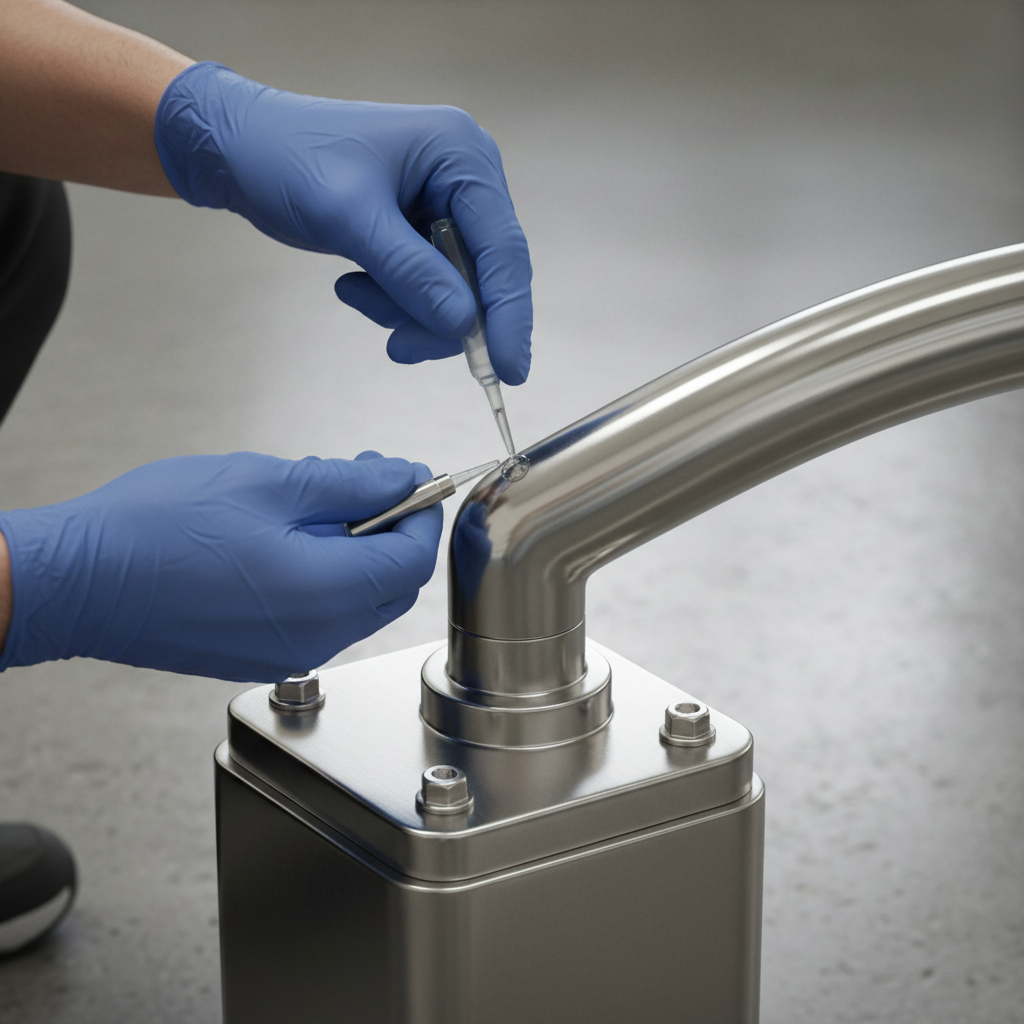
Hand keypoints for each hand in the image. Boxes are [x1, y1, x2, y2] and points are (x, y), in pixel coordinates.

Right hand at [0, 451, 440, 681]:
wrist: (77, 583)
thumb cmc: (157, 528)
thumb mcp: (267, 484)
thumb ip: (349, 484)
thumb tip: (402, 477)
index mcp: (326, 594)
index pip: (413, 559)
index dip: (422, 513)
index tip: (412, 476)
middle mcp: (316, 636)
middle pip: (393, 585)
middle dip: (394, 529)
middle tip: (368, 478)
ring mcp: (287, 651)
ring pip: (358, 602)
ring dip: (359, 551)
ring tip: (323, 501)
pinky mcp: (260, 653)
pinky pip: (321, 616)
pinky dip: (327, 576)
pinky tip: (294, 537)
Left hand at [154, 63, 531, 383]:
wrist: (238, 149)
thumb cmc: (287, 158)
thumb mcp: (349, 218)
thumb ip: (411, 273)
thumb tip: (464, 325)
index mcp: (461, 155)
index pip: (503, 248)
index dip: (509, 314)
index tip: (509, 371)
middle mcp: (463, 178)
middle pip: (483, 277)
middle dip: (441, 319)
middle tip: (400, 348)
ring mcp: (443, 206)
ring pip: (454, 293)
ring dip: (407, 311)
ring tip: (355, 293)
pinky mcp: (420, 230)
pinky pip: (427, 289)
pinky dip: (393, 302)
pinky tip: (353, 283)